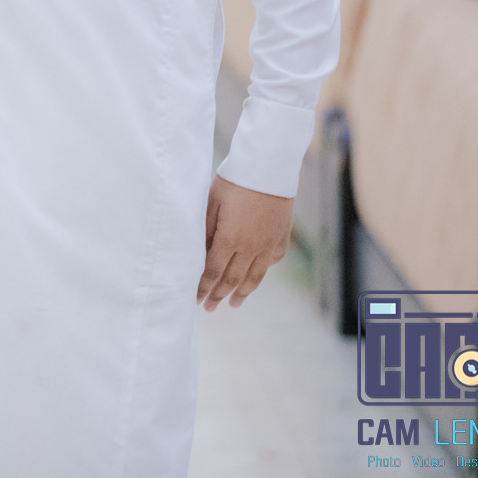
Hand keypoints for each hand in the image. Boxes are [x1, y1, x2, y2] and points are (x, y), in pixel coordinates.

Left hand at [199, 175, 292, 309]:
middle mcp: (251, 247)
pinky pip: (271, 261)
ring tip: (234, 304)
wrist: (267, 169)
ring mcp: (268, 244)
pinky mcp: (281, 237)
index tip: (196, 299)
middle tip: (210, 308)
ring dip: (243, 292)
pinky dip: (261, 271)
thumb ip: (205, 231)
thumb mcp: (210, 204)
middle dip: (220, 296)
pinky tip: (255, 277)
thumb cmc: (233, 182)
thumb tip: (199, 254)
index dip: (204, 288)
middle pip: (233, 279)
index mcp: (230, 240)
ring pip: (255, 276)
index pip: (213, 272)